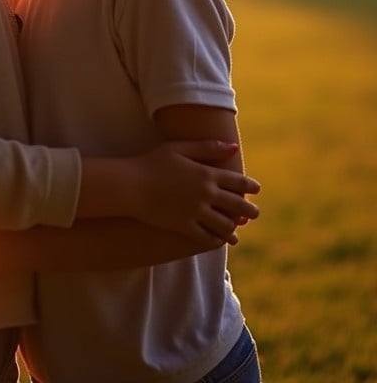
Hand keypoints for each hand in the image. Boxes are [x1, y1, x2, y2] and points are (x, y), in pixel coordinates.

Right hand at [127, 140, 259, 242]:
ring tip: (237, 230)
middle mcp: (205, 194)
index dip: (250, 186)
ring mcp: (196, 212)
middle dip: (250, 210)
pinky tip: (219, 240)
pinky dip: (217, 239)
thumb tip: (234, 146)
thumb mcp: (179, 148)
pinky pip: (207, 237)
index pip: (238, 182)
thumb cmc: (153, 162)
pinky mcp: (185, 227)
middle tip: (255, 213)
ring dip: (234, 228)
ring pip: (225, 225)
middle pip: (237, 205)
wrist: (131, 185)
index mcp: (206, 174)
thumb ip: (207, 147)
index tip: (257, 188)